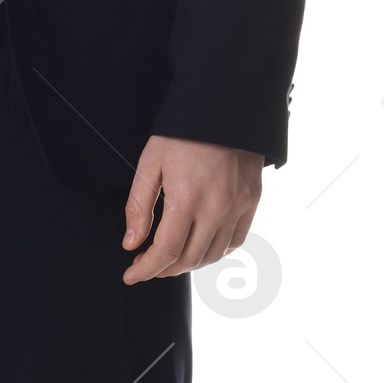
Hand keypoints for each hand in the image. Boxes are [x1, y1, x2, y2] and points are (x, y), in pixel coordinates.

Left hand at [122, 135, 261, 283]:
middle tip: (146, 265)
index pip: (165, 252)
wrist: (225, 106)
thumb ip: (139, 206)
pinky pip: (236, 240)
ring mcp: (238, 206)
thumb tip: (131, 244)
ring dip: (188, 264)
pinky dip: (217, 251)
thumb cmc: (182, 133)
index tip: (131, 276)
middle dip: (163, 269)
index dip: (146, 270)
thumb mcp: (150, 163)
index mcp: (187, 199)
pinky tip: (201, 247)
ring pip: (213, 254)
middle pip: (189, 259)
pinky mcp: (252, 200)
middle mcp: (216, 208)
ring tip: (170, 258)